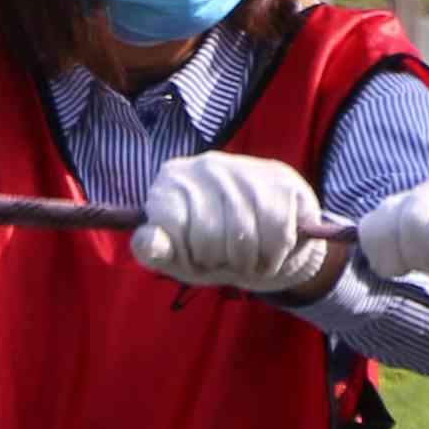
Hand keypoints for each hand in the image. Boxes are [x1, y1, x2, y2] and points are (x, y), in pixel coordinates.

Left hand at [134, 150, 328, 296]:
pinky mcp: (281, 178)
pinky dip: (278, 254)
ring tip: (250, 261)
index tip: (197, 257)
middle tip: (228, 261)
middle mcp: (205, 165)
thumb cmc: (213, 251)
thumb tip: (147, 242)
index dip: (189, 256)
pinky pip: (278, 230)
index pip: (172, 226)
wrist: (269, 248)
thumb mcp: (175, 257)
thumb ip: (152, 250)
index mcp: (170, 181)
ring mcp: (244, 167)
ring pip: (245, 233)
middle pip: (210, 234)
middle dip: (221, 262)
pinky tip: (273, 252)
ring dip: (251, 262)